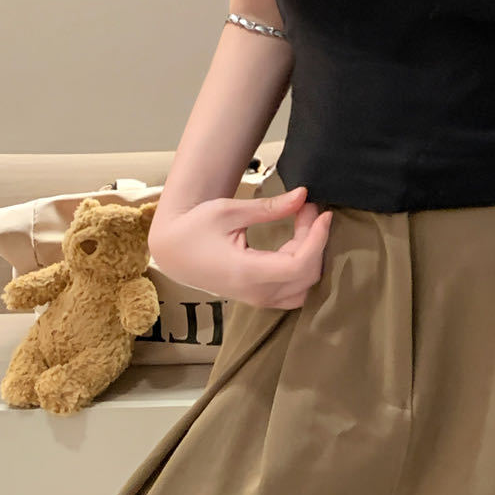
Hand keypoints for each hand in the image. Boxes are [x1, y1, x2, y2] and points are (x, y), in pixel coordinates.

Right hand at [149, 186, 332, 310]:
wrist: (172, 252)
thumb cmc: (194, 227)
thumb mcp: (229, 211)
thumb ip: (269, 208)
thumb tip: (303, 195)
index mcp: (247, 272)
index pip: (299, 265)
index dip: (318, 239)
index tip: (322, 213)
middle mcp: (256, 292)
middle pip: (307, 275)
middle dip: (316, 240)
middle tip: (308, 208)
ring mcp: (258, 299)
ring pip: (304, 287)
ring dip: (312, 256)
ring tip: (303, 223)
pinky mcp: (259, 298)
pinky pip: (294, 291)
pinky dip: (305, 268)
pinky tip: (299, 242)